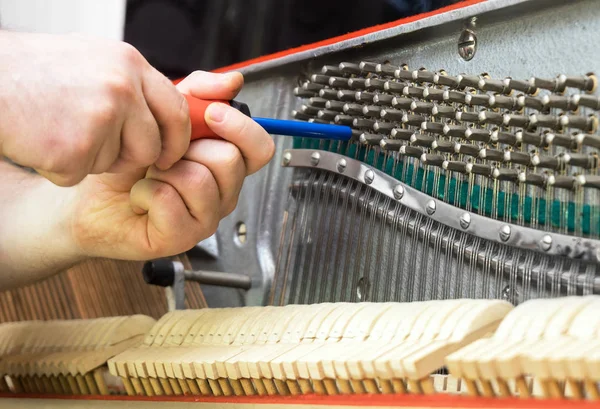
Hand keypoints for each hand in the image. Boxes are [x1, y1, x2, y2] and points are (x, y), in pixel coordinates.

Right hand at [0, 31, 190, 185]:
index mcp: (129, 64)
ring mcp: (101, 117)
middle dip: (132, 158)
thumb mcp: (95, 61)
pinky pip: (81, 174)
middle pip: (151, 146)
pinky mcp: (76, 148)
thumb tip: (163, 112)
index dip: (176, 140)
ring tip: (60, 131)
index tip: (169, 155)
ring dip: (91, 159)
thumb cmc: (33, 72)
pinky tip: (42, 142)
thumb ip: (132, 84)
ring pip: (115, 163)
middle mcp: (122, 88)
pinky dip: (61, 167)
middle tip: (103, 151)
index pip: (176, 110)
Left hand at [66, 70, 274, 260]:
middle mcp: (221, 193)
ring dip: (164, 171)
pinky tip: (140, 197)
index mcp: (224, 165)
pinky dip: (145, 192)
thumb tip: (232, 82)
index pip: (259, 148)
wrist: (88, 193)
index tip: (212, 113)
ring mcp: (205, 218)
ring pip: (200, 180)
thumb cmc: (126, 159)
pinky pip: (170, 202)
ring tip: (150, 176)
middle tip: (165, 155)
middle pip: (230, 161)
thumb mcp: (162, 115)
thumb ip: (198, 94)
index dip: (241, 128)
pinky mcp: (180, 237)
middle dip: (188, 148)